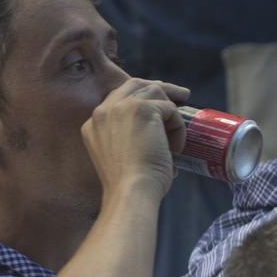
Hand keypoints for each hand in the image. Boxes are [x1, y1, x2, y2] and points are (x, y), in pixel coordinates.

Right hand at [82, 77, 188, 198]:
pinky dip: (179, 128)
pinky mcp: (142, 109)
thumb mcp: (121, 156)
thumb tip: (159, 132)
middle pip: (136, 85)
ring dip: (172, 115)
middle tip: (181, 96)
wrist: (130, 191)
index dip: (142, 98)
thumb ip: (130, 138)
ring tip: (176, 141)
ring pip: (156, 94)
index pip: (120, 98)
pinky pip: (171, 110)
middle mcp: (103, 111)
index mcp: (94, 124)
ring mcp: (121, 108)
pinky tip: (175, 150)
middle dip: (161, 88)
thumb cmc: (130, 185)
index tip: (161, 104)